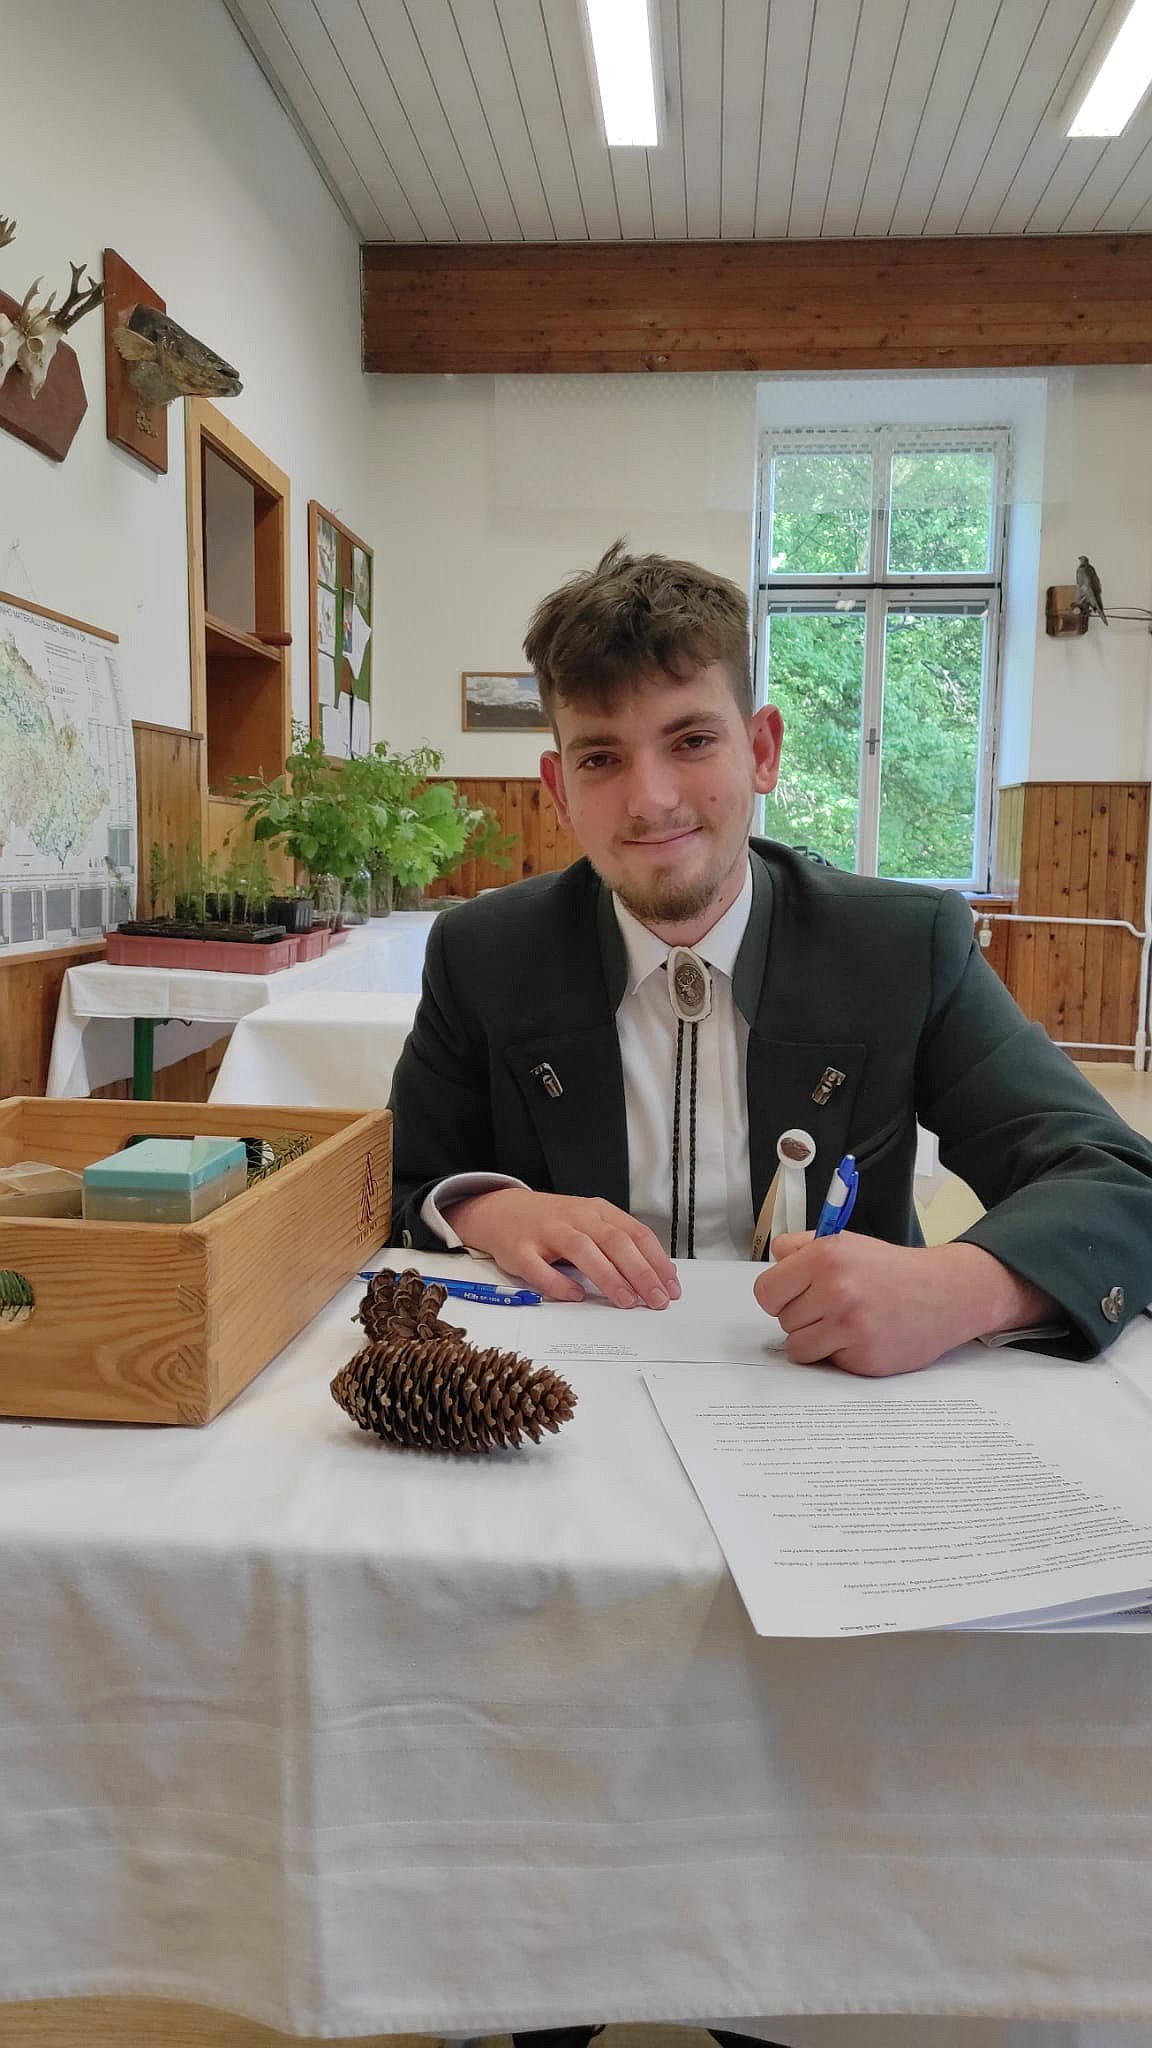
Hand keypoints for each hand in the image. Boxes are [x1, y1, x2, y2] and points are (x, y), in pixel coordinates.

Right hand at [446, 1189, 680, 1309]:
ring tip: (626, 1301)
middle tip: (656, 1300)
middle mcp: (574, 1217)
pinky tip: (576, 1296)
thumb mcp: (590, 1223)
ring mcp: (546, 1232)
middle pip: (614, 1241)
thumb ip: (621, 1243)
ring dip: (608, 1276)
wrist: (501, 1211)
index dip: (656, 1261)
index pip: (635, 1233)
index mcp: (596, 1211)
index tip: (671, 1286)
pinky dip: (559, 1284)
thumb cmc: (553, 1222)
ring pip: (582, 1250)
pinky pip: (539, 1268)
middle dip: (640, 1272)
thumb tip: (659, 1273)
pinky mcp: (520, 1250)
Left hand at [754, 1232, 1058, 1376]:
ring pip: (798, 1347)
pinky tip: (862, 1336)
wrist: (945, 1293)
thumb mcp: (845, 1242)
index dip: (779, 1295)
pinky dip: (839, 1354)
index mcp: (825, 1257)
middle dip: (802, 1315)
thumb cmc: (893, 1270)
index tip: (794, 1295)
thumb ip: (802, 1247)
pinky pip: (826, 1363)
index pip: (765, 1292)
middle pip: (782, 1320)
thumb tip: (774, 1256)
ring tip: (844, 1322)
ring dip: (815, 1339)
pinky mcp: (864, 1357)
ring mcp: (850, 1327)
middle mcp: (835, 1290)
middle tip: (833, 1305)